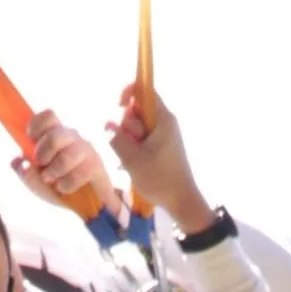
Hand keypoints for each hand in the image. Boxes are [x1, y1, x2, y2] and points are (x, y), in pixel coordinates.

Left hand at [11, 109, 121, 218]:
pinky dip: (67, 185)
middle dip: (43, 153)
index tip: (30, 140)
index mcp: (55, 134)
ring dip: (55, 172)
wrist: (84, 204)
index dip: (36, 125)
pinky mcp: (96, 166)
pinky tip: (64, 188)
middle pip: (55, 135)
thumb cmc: (57, 186)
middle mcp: (71, 138)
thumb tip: (22, 162)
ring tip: (51, 181)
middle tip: (41, 164)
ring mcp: (85, 150)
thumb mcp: (35, 181)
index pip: (48, 116)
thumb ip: (25, 172)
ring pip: (67, 156)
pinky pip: (80, 173)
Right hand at [103, 83, 214, 229]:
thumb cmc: (160, 179)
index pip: (145, 90)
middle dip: (126, 125)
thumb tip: (108, 125)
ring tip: (131, 160)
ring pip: (137, 127)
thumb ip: (117, 139)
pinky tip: (131, 164)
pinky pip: (141, 139)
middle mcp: (164, 123)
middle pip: (137, 110)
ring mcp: (163, 135)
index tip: (118, 106)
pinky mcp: (161, 147)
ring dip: (128, 140)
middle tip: (131, 146)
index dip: (129, 92)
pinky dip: (133, 148)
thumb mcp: (132, 159)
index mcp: (162, 119)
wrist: (182, 201)